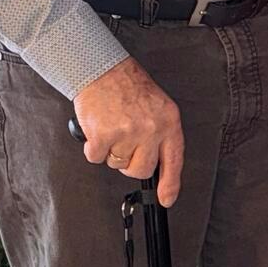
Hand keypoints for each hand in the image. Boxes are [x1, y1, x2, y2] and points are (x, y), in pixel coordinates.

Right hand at [71, 56, 185, 204]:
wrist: (101, 68)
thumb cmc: (127, 86)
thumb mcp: (157, 106)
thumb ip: (160, 133)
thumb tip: (158, 165)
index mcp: (168, 121)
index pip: (174, 160)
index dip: (171, 184)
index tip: (167, 198)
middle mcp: (151, 129)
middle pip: (140, 169)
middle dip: (129, 163)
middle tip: (124, 142)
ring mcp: (128, 133)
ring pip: (117, 163)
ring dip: (110, 150)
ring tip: (111, 125)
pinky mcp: (104, 135)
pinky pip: (97, 157)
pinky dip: (93, 147)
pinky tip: (97, 127)